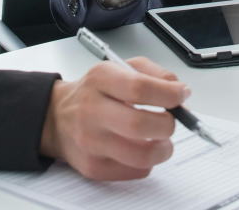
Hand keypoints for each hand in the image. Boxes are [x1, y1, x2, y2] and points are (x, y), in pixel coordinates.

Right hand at [39, 57, 186, 179]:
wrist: (57, 117)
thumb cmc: (94, 92)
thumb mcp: (119, 67)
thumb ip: (153, 73)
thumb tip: (179, 91)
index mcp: (100, 80)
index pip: (139, 88)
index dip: (169, 94)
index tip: (181, 95)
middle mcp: (92, 111)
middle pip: (140, 125)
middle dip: (167, 124)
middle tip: (169, 121)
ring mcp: (91, 142)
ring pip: (141, 155)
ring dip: (163, 149)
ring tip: (161, 140)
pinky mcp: (93, 167)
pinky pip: (135, 171)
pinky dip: (147, 162)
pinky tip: (140, 149)